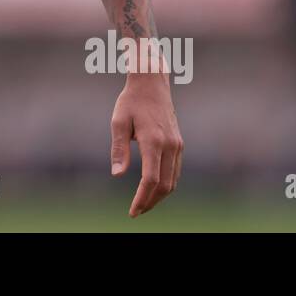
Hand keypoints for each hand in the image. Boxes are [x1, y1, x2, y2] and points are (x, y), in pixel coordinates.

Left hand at [110, 72, 182, 216]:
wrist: (151, 83)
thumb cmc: (130, 101)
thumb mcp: (118, 121)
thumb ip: (119, 149)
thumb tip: (117, 175)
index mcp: (153, 141)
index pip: (151, 179)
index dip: (142, 198)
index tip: (132, 211)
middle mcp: (169, 145)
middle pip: (165, 185)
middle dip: (151, 202)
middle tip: (137, 212)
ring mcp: (177, 144)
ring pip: (173, 180)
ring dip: (160, 196)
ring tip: (144, 204)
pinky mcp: (179, 143)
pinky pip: (175, 170)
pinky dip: (167, 184)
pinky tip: (154, 189)